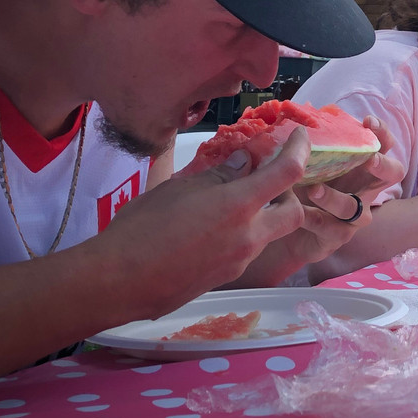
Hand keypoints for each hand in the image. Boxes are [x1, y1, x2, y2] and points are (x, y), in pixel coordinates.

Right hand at [99, 128, 311, 318]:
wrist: (117, 282)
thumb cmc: (142, 227)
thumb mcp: (180, 188)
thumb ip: (219, 175)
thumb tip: (245, 162)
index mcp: (239, 206)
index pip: (288, 172)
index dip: (300, 149)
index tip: (301, 136)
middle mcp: (249, 236)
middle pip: (294, 213)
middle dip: (288, 195)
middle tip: (265, 181)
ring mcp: (239, 261)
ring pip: (270, 234)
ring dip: (263, 215)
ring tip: (230, 202)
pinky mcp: (226, 278)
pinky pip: (247, 251)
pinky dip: (242, 234)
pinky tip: (213, 228)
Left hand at [237, 117, 406, 283]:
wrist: (286, 226)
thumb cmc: (302, 186)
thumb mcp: (306, 162)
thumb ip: (309, 145)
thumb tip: (300, 126)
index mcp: (361, 166)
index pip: (384, 145)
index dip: (382, 133)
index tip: (369, 122)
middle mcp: (365, 189)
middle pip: (393, 174)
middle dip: (384, 166)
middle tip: (370, 159)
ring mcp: (355, 216)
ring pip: (354, 208)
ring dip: (334, 197)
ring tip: (312, 189)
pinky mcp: (338, 237)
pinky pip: (330, 228)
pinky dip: (313, 218)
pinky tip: (298, 212)